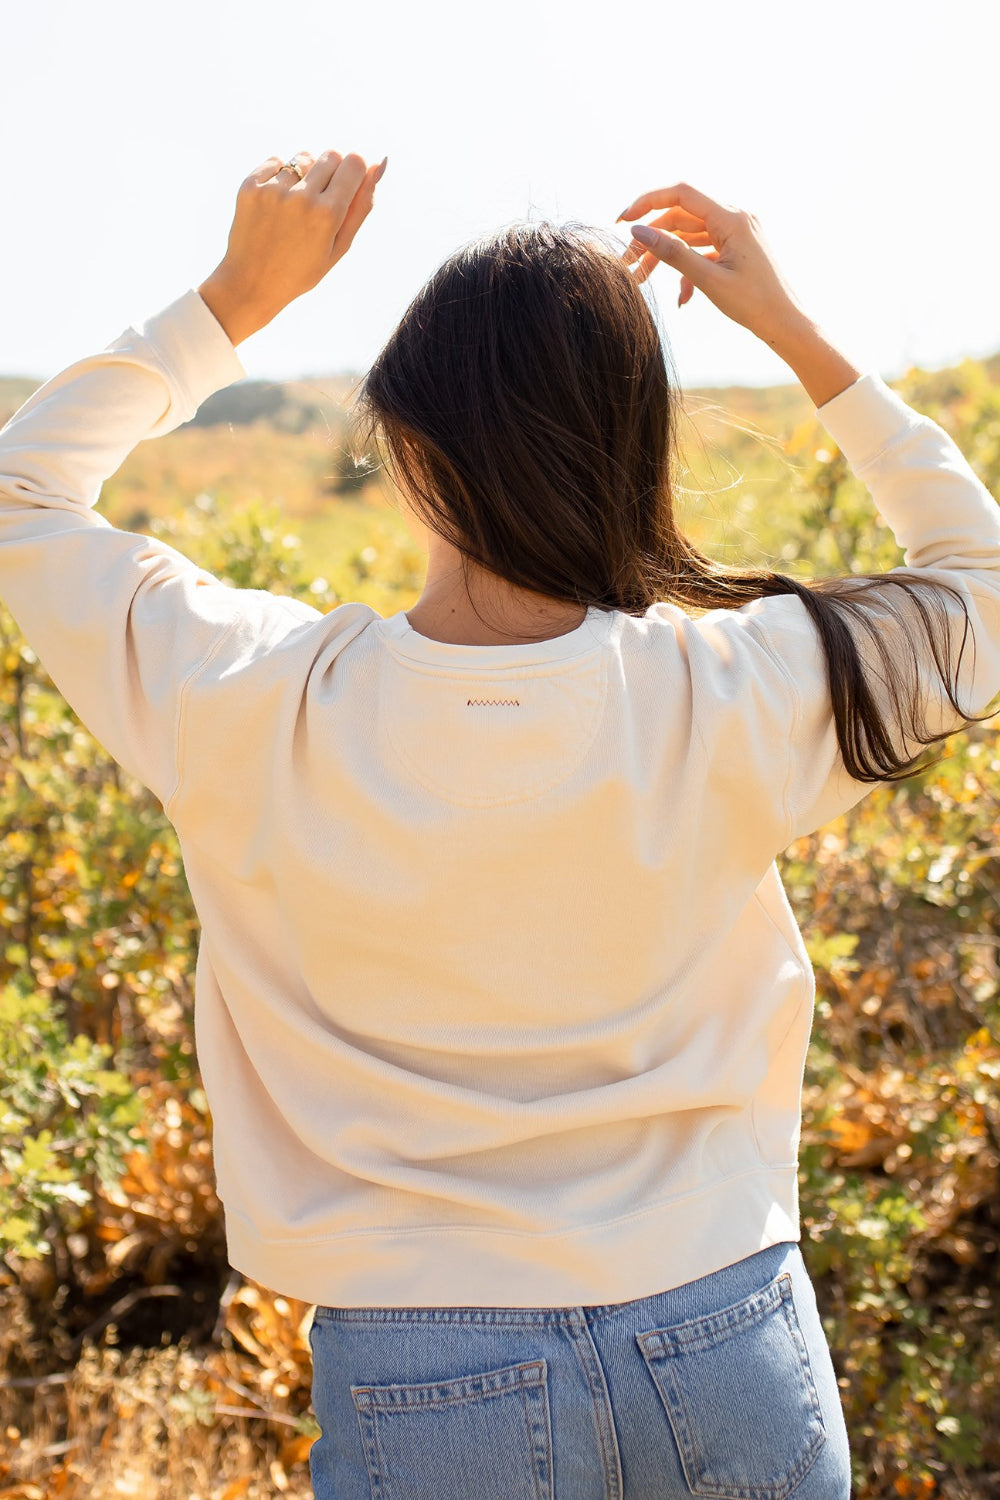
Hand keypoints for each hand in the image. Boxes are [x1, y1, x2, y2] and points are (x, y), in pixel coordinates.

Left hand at [198, 149, 386, 344]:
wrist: (251, 283)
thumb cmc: (302, 270)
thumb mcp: (339, 247)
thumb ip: (361, 206)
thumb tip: (378, 164)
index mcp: (328, 215)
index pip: (354, 163)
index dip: (354, 172)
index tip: (346, 186)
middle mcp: (301, 197)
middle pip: (331, 155)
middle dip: (332, 172)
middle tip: (320, 201)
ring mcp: (273, 190)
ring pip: (303, 158)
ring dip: (305, 174)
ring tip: (295, 205)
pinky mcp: (251, 186)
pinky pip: (276, 161)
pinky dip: (279, 176)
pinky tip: (276, 203)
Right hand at [617, 182, 811, 348]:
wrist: (787, 324)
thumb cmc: (754, 304)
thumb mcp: (708, 279)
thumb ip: (672, 253)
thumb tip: (639, 231)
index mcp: (732, 218)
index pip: (681, 194)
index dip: (648, 202)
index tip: (622, 221)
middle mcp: (735, 218)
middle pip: (681, 217)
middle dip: (652, 239)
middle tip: (627, 264)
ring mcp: (736, 233)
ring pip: (689, 235)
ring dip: (665, 256)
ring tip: (641, 281)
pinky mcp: (736, 248)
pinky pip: (703, 250)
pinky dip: (687, 269)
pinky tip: (682, 298)